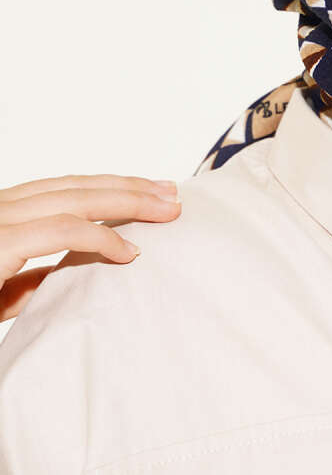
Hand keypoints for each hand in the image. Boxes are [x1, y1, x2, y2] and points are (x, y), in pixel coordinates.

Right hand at [0, 174, 181, 321]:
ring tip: (166, 212)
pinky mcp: (1, 243)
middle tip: (171, 194)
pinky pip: (64, 232)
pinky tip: (128, 251)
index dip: (109, 188)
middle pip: (76, 187)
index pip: (64, 190)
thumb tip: (62, 274)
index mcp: (3, 213)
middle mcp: (1, 208)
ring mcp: (1, 222)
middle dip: (129, 189)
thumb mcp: (0, 286)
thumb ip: (28, 278)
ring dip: (129, 203)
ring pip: (76, 200)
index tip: (148, 192)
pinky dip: (101, 237)